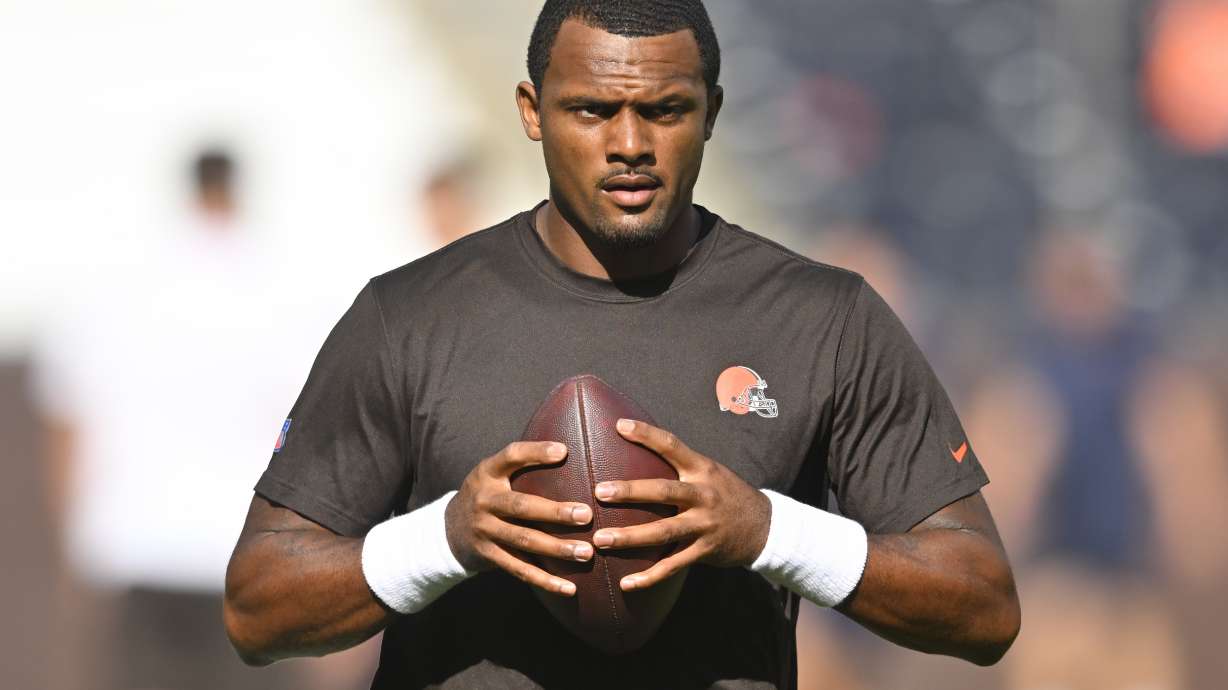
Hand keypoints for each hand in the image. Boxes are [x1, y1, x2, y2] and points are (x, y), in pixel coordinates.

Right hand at [445, 441, 593, 595]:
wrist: (448, 529)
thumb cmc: (489, 494)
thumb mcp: (494, 473)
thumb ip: (522, 464)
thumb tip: (570, 449)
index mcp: (487, 473)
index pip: (510, 456)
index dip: (535, 452)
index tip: (564, 451)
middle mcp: (483, 500)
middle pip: (521, 506)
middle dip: (555, 512)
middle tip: (586, 515)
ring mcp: (484, 530)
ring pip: (524, 541)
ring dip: (557, 548)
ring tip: (586, 552)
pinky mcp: (488, 556)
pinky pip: (519, 570)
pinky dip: (545, 580)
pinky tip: (569, 588)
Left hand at [593, 419, 771, 590]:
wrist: (766, 526)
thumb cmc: (727, 493)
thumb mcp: (710, 471)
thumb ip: (681, 464)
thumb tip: (639, 449)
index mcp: (702, 469)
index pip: (672, 446)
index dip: (647, 435)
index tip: (619, 426)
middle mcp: (703, 495)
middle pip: (664, 491)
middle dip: (630, 492)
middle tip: (599, 492)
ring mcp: (704, 525)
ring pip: (663, 532)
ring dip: (630, 537)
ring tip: (600, 539)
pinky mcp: (704, 551)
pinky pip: (673, 565)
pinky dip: (649, 576)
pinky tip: (626, 583)